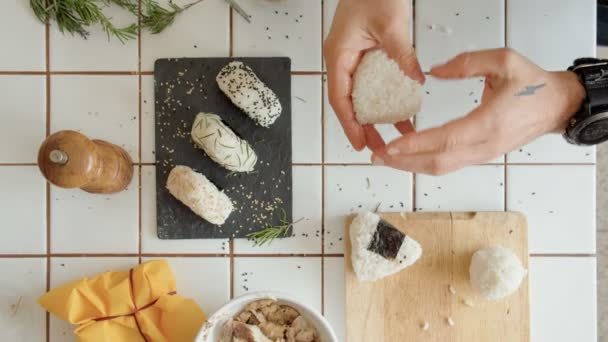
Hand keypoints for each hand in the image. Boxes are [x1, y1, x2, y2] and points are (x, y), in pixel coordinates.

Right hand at [324, 0, 424, 150]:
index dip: (350, 124)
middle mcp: (342, 60)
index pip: (340, 99)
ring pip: (361, 95)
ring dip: (376, 116)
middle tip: (380, 148)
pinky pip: (372, 83)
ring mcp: (353, 58)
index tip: (361, 144)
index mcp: (339, 55)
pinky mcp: (365, 55)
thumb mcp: (390, 24)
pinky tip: (401, 109)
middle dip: (364, 127)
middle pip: (350, 103)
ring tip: (394, 134)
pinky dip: (385, 98)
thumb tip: (416, 80)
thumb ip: (402, 53)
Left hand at [371, 48, 585, 174]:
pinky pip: (449, 164)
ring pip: (442, 167)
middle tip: (377, 157)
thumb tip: (434, 71)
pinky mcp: (482, 156)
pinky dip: (425, 162)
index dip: (416, 145)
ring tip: (386, 159)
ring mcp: (483, 154)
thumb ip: (467, 64)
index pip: (446, 140)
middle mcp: (485, 145)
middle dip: (404, 162)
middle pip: (438, 162)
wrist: (557, 106)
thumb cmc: (533, 84)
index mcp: (490, 123)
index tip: (391, 146)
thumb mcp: (504, 61)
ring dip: (411, 165)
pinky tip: (408, 156)